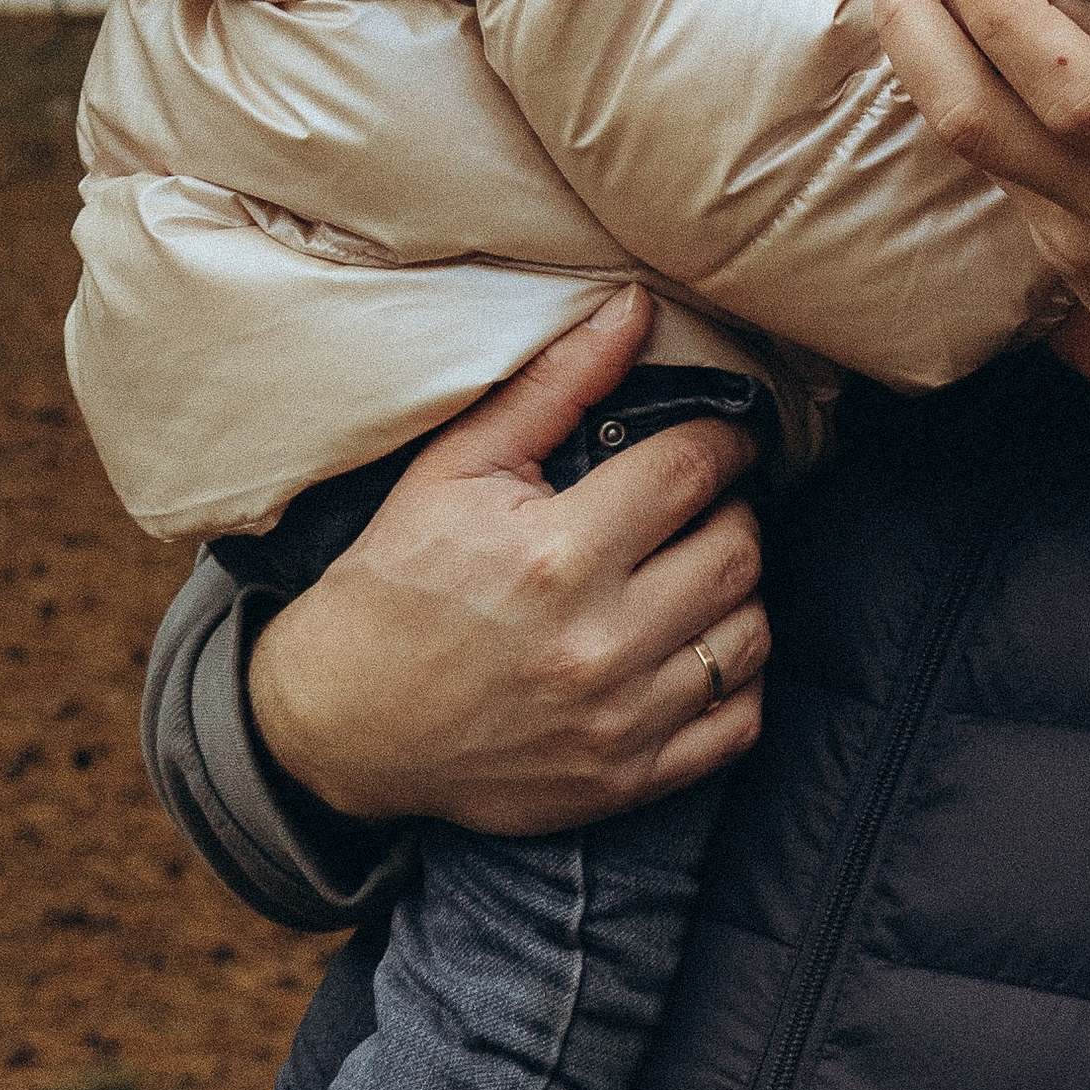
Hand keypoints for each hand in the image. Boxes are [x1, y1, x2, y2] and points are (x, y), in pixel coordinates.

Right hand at [246, 288, 769, 832]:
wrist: (339, 724)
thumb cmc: (396, 582)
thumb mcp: (455, 468)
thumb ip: (554, 386)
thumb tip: (635, 308)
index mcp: (556, 553)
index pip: (694, 468)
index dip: (725, 437)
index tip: (723, 433)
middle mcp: (598, 641)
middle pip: (737, 549)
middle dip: (732, 509)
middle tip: (702, 500)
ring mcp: (617, 720)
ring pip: (749, 633)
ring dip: (739, 590)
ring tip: (695, 567)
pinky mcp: (624, 781)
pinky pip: (737, 721)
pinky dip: (737, 678)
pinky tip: (698, 644)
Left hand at [875, 0, 1089, 472]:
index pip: (1070, 87)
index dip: (1001, 14)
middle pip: (976, 116)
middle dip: (917, 21)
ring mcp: (1080, 243)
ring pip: (969, 150)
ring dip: (926, 61)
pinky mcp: (1064, 264)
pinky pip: (993, 176)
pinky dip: (965, 106)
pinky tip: (963, 52)